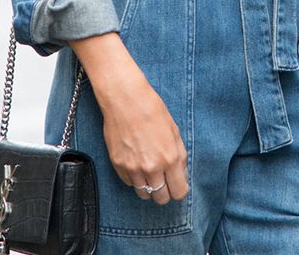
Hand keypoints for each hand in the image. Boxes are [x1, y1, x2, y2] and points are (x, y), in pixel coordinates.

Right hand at [68, 33, 188, 204]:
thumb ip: (179, 155)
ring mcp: (133, 169)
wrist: (125, 99)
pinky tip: (137, 163)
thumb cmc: (152, 110)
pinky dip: (134, 178)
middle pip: (161, 199)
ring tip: (150, 171)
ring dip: (149, 187)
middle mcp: (151, 168)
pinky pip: (129, 183)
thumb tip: (181, 174)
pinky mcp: (118, 166)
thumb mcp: (174, 130)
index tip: (177, 184)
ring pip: (144, 194)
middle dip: (165, 191)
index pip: (179, 192)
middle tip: (164, 180)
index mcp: (169, 158)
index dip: (180, 189)